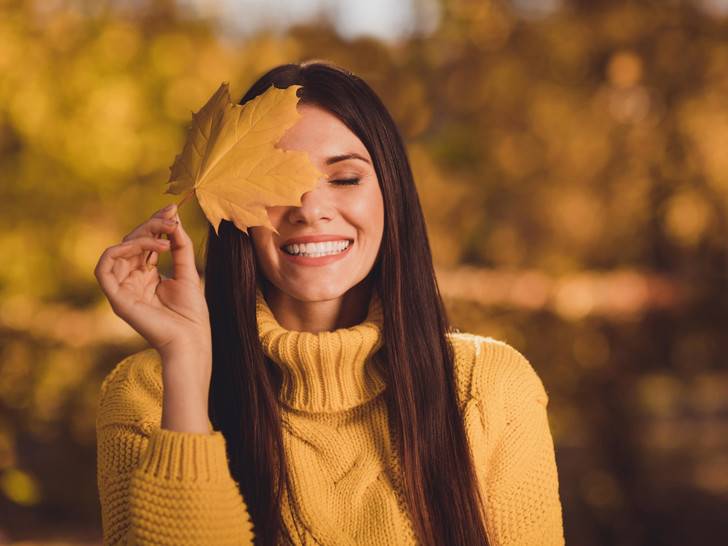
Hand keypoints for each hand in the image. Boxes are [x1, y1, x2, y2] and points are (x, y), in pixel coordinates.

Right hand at [94, 204, 211, 359]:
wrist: (191, 340)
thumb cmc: (191, 313)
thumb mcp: (188, 272)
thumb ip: (180, 246)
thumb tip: (174, 220)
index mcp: (148, 276)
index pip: (145, 243)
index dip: (156, 224)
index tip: (173, 208)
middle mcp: (132, 280)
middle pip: (131, 243)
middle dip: (151, 226)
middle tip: (171, 218)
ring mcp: (123, 289)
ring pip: (119, 250)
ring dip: (141, 237)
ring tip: (166, 236)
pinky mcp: (116, 298)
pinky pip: (104, 268)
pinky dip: (121, 250)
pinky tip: (149, 246)